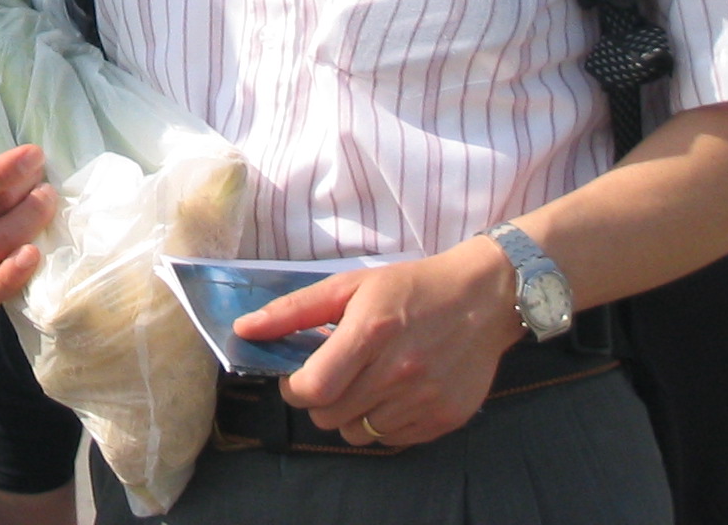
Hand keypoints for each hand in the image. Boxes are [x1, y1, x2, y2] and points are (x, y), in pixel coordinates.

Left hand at [231, 237, 523, 445]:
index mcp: (369, 332)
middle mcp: (398, 371)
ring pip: (357, 433)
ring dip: (349, 413)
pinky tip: (391, 393)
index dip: (293, 388)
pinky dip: (381, 423)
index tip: (297, 375)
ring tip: (363, 383)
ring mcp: (424, 399)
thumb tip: (244, 329)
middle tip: (331, 375)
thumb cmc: (410, 288)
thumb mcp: (348, 286)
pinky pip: (391, 440)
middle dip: (319, 399)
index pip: (313, 388)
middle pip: (329, 415)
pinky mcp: (445, 419)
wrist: (483, 298)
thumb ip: (293, 311)